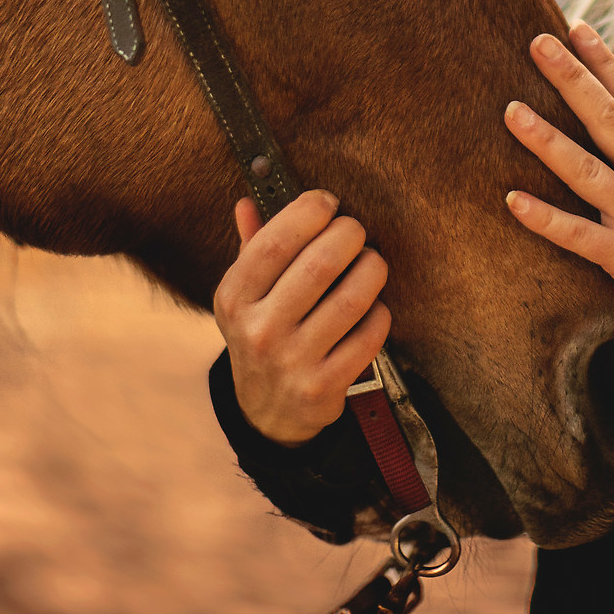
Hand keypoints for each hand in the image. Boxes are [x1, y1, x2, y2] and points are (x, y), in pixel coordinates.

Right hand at [211, 190, 390, 444]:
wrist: (265, 412)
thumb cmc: (263, 333)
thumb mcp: (246, 296)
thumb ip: (252, 247)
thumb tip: (249, 201)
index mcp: (234, 298)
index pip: (274, 243)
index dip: (308, 213)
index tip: (327, 202)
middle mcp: (258, 331)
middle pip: (319, 264)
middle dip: (348, 235)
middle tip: (355, 231)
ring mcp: (291, 362)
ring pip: (351, 300)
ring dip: (372, 269)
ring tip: (372, 262)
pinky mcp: (323, 387)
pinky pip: (369, 336)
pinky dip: (379, 313)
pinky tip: (373, 306)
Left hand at [502, 21, 613, 342]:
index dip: (604, 62)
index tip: (576, 28)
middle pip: (609, 120)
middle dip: (572, 79)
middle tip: (538, 43)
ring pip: (586, 171)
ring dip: (546, 140)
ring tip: (511, 111)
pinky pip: (578, 235)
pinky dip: (545, 218)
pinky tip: (512, 201)